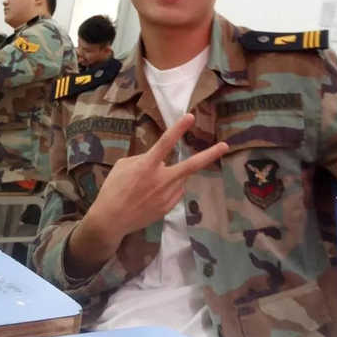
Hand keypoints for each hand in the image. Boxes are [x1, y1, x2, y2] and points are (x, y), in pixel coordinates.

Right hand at [67, 114, 228, 275]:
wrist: (111, 220)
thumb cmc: (113, 189)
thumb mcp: (123, 166)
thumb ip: (143, 160)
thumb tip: (159, 160)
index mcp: (147, 166)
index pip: (165, 143)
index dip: (178, 128)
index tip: (190, 117)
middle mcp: (161, 179)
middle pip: (191, 165)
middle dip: (210, 154)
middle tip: (225, 146)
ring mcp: (167, 195)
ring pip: (180, 179)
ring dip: (172, 176)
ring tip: (150, 186)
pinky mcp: (168, 207)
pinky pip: (175, 192)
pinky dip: (169, 189)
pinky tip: (152, 195)